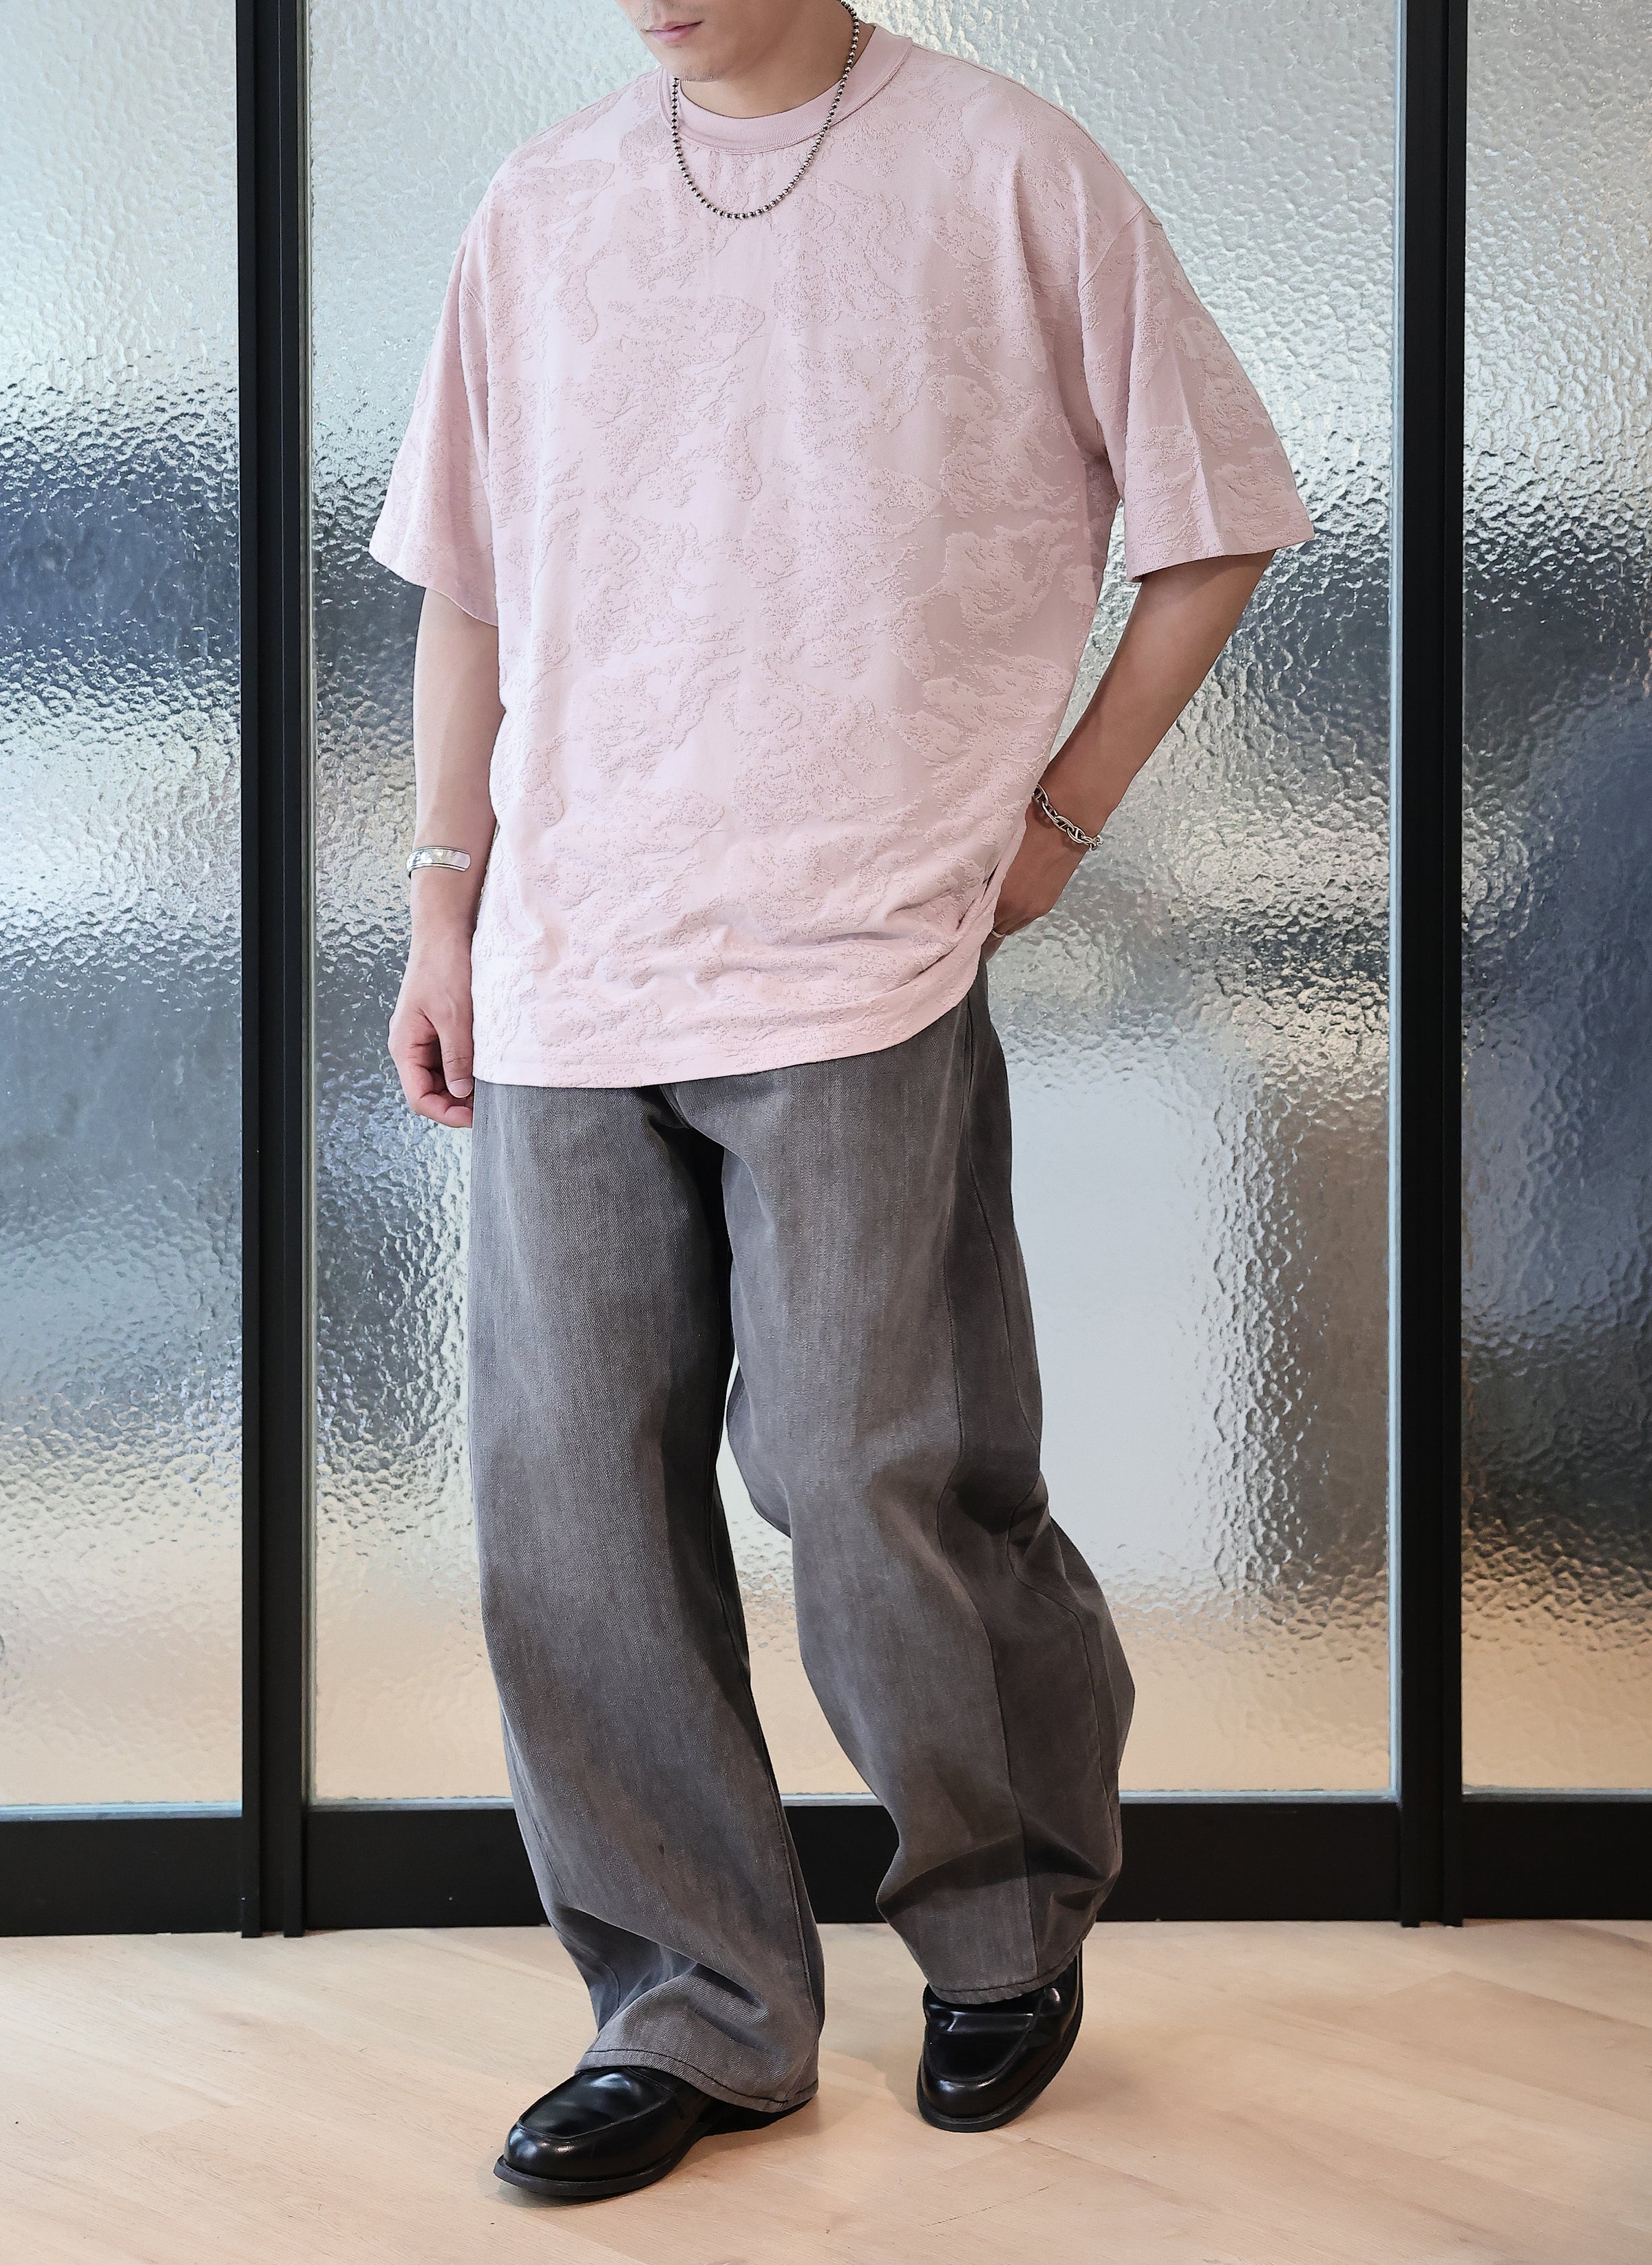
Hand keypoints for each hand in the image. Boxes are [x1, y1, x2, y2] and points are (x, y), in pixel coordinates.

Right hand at [389, 926, 475, 1127]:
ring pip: (443, 1079)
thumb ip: (457, 1057)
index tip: (476, 1119)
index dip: (446, 1114)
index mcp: (404, 1046)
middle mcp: (411, 1047)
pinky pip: (452, 1060)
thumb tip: (461, 1094)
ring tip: (494, 1090)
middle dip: (458, 1104)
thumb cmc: (444, 968)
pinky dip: (468, 1069)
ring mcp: (425, 1040)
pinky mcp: (440, 1031)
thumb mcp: (455, 1017)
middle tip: (492, 1107)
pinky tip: (489, 1070)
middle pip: (431, 1092)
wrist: (446, 932)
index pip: (419, 1097)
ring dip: (465, 1088)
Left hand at [983, 802, 1087, 955]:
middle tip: (973, 909)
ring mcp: (1035, 910)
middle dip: (984, 922)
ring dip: (1001, 918)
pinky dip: (1015, 913)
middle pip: (994, 930)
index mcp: (1002, 899)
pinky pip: (1024, 919)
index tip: (960, 914)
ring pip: (1010, 925)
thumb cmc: (1025, 828)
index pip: (977, 925)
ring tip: (993, 904)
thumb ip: (983, 875)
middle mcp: (1018, 911)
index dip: (968, 920)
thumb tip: (971, 886)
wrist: (1066, 822)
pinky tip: (1011, 899)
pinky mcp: (1047, 904)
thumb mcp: (996, 852)